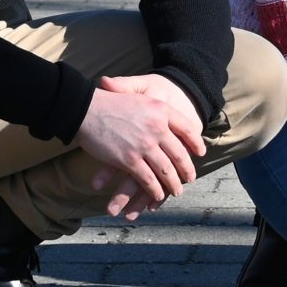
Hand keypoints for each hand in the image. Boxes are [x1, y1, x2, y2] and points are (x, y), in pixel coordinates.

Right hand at [77, 74, 207, 219]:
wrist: (86, 108)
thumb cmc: (109, 100)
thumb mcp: (138, 92)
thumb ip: (155, 105)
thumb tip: (169, 116)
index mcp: (161, 110)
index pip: (187, 128)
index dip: (195, 142)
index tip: (200, 151)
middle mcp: (157, 127)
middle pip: (179, 153)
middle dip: (186, 169)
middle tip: (190, 178)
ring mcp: (144, 145)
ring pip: (166, 170)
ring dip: (173, 184)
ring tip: (177, 191)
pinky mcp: (129, 160)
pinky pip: (148, 180)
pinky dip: (155, 190)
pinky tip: (158, 195)